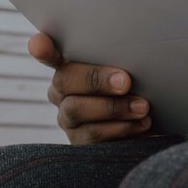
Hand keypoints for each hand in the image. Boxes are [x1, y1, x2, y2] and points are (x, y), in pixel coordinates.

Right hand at [28, 33, 151, 143]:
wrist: (148, 124)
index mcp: (70, 66)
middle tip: (125, 82)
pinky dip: (121, 128)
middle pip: (65, 80)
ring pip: (77, 109)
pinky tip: (141, 123)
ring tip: (142, 107)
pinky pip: (93, 134)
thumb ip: (121, 62)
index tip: (39, 44)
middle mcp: (61, 92)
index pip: (49, 54)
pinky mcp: (79, 142)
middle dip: (96, 80)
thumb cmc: (136, 89)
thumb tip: (129, 63)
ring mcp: (67, 118)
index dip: (42, 48)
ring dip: (113, 107)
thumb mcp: (129, 72)